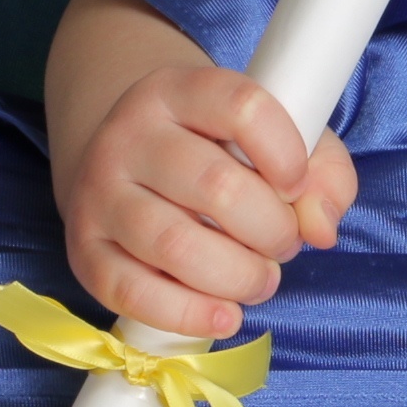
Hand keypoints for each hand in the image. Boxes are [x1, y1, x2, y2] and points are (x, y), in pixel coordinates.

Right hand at [60, 63, 355, 342]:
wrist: (125, 169)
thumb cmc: (217, 155)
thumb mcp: (276, 140)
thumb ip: (322, 173)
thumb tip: (321, 227)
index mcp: (178, 91)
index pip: (241, 107)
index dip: (287, 154)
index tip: (298, 184)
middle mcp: (130, 135)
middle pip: (216, 187)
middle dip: (272, 231)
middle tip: (283, 244)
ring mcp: (99, 193)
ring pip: (176, 246)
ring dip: (239, 277)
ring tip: (259, 280)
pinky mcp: (84, 250)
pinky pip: (134, 292)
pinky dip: (191, 314)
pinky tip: (225, 314)